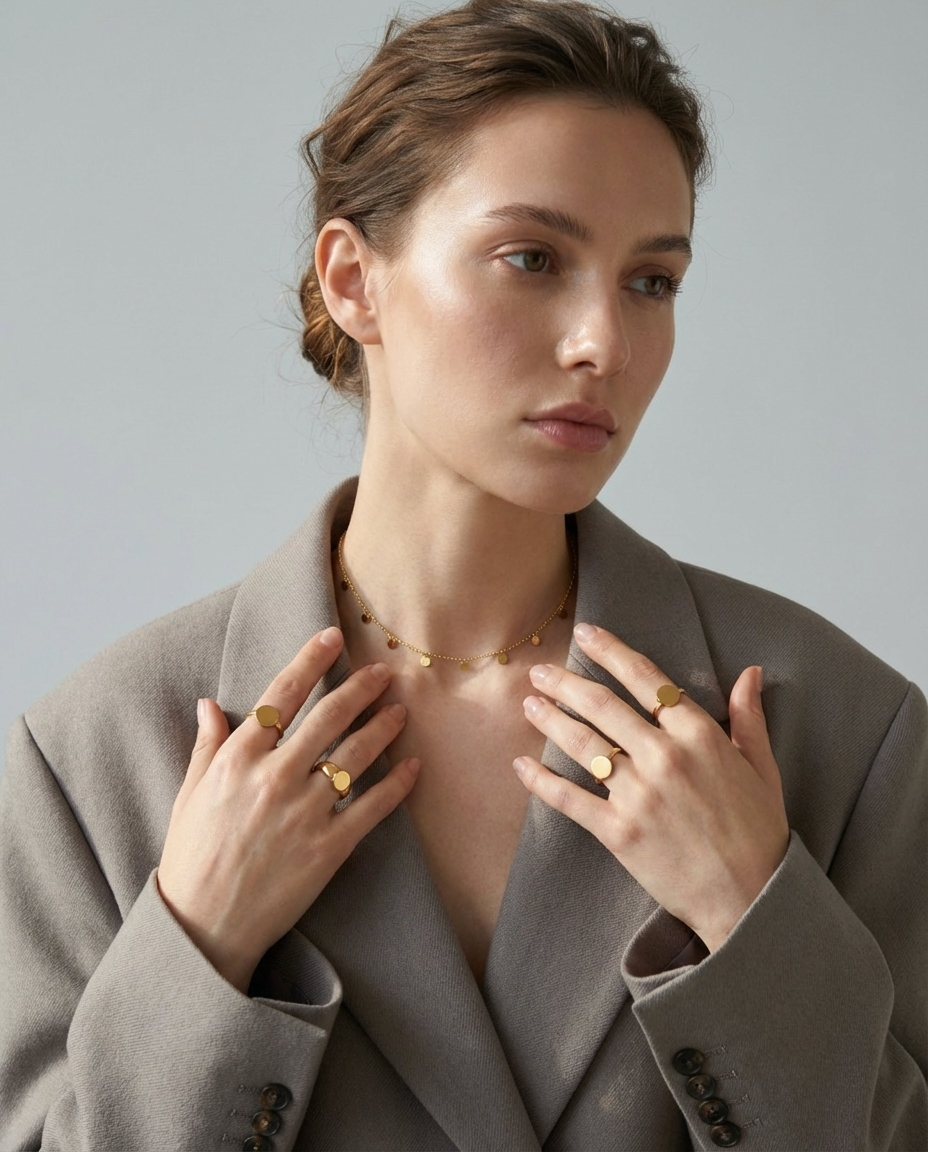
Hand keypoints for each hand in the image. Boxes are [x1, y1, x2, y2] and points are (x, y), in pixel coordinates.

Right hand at [157, 625, 418, 991]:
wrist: (204, 926)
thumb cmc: (192, 857)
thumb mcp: (189, 794)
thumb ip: (207, 746)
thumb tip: (208, 703)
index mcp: (237, 759)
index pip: (280, 695)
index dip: (310, 660)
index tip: (333, 637)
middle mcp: (273, 778)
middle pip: (328, 718)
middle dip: (360, 688)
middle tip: (384, 671)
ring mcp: (303, 813)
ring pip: (355, 756)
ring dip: (383, 728)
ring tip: (401, 711)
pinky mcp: (327, 849)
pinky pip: (371, 808)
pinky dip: (396, 785)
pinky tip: (412, 766)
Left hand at [514, 623, 788, 951]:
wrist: (752, 899)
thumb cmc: (760, 832)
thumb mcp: (762, 768)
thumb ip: (748, 717)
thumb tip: (749, 672)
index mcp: (701, 735)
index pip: (647, 679)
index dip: (611, 651)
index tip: (585, 633)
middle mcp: (665, 756)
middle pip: (603, 706)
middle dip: (565, 683)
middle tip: (539, 671)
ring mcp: (639, 794)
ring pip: (582, 744)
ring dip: (550, 720)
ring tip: (528, 704)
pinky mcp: (619, 832)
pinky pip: (569, 799)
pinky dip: (541, 781)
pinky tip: (521, 765)